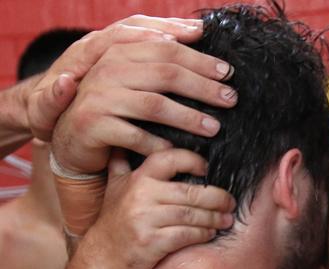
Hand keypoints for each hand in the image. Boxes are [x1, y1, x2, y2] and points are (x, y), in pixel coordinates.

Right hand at [50, 15, 235, 174]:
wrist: (71, 138)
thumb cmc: (113, 107)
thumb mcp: (131, 78)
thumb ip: (157, 57)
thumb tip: (199, 32)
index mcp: (118, 52)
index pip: (166, 49)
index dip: (199, 59)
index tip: (227, 72)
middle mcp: (106, 70)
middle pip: (165, 74)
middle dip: (202, 87)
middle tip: (230, 99)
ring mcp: (98, 97)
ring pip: (154, 105)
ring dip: (189, 118)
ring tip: (214, 129)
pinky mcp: (93, 125)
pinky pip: (135, 135)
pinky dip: (159, 144)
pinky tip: (179, 150)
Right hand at [78, 148, 234, 268]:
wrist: (102, 254)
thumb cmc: (115, 218)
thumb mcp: (115, 185)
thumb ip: (123, 161)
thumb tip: (130, 139)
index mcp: (138, 177)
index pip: (171, 159)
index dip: (193, 161)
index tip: (207, 169)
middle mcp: (142, 195)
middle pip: (190, 192)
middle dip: (217, 198)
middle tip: (230, 202)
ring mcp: (146, 219)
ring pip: (192, 214)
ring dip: (214, 218)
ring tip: (227, 219)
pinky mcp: (152, 241)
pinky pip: (186, 235)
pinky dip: (203, 233)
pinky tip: (210, 233)